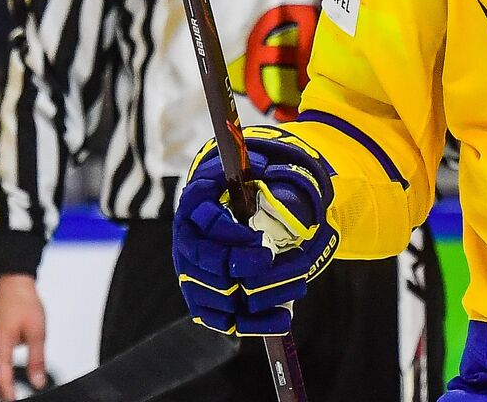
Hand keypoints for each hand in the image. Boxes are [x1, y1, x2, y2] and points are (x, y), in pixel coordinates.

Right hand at [0, 273, 46, 400]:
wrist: (14, 285)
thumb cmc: (26, 304)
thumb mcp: (38, 332)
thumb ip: (38, 359)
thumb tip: (39, 381)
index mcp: (0, 344)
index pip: (1, 378)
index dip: (8, 394)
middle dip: (1, 393)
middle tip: (14, 401)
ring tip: (9, 395)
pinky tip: (4, 378)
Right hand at [173, 126, 337, 335]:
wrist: (225, 211)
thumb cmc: (238, 188)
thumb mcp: (243, 170)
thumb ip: (251, 165)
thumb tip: (259, 162)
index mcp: (195, 209)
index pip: (207, 225)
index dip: (231, 233)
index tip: (260, 238)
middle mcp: (188, 245)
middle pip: (210, 263)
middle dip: (242, 263)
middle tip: (270, 259)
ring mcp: (194, 277)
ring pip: (220, 294)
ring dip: (259, 293)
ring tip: (297, 285)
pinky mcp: (206, 302)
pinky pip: (225, 320)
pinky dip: (254, 324)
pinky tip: (284, 320)